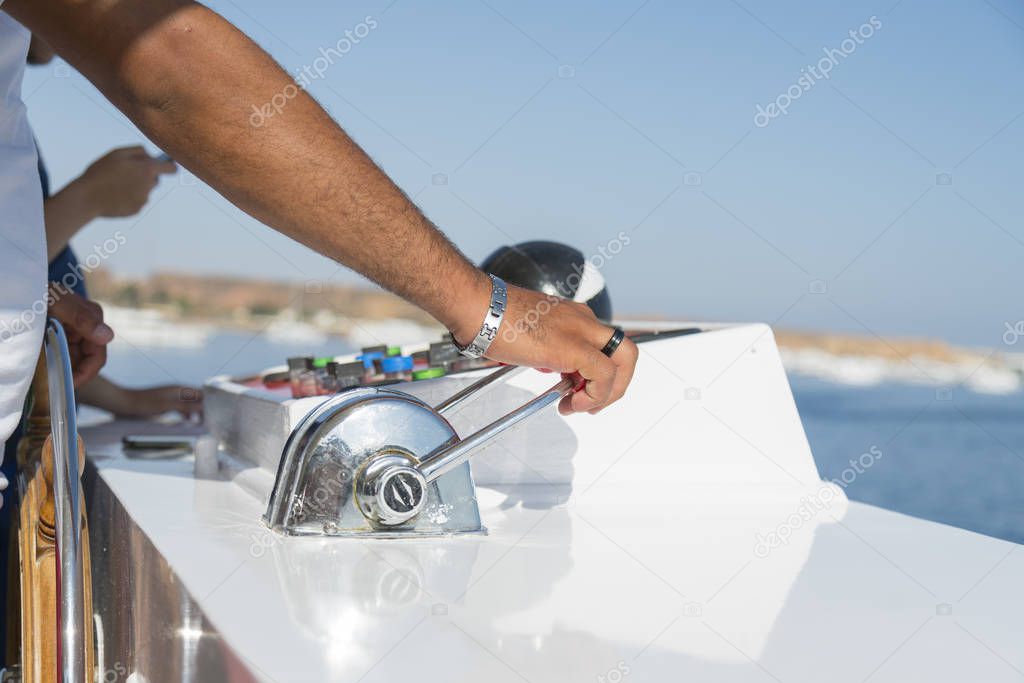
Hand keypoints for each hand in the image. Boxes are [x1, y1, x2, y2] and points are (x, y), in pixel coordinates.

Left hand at [48, 293, 113, 386]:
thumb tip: (107, 336)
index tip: (65, 385)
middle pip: (86, 360)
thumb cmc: (41, 292)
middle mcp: (87, 328)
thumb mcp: (59, 304)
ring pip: (73, 360)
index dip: (84, 374)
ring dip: (60, 368)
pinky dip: (52, 362)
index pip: (97, 357)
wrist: (20, 289)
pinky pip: (61, 355)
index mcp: (93, 320)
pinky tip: (40, 365)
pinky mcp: (59, 335)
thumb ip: (82, 318)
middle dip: (70, 372)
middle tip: (50, 384)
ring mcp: (73, 332)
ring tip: (42, 375)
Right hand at [78, 146, 176, 217]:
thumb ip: (138, 151)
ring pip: (144, 190)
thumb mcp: (117, 153)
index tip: (167, 166)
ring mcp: (144, 199)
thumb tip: (150, 155)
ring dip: (135, 187)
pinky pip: (136, 201)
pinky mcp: (137, 209)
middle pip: (155, 179)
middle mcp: (149, 185)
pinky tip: (114, 195)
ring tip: (116, 185)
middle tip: (126, 173)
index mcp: (147, 169)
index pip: (170, 168)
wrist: (87, 197)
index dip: (169, 166)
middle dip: (145, 175)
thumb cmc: (101, 172)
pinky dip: (129, 198)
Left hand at [117, 385, 203, 419]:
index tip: (216, 413)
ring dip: (196, 413)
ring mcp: (171, 398)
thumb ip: (185, 407)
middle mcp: (177, 392)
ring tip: (201, 424)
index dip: (210, 402)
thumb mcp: (167, 406)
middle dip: (204, 409)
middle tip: (211, 421)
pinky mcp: (165, 405)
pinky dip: (186, 415)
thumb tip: (203, 407)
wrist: (123, 403)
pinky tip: (186, 422)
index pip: (201, 393)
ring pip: (189, 405)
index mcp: (179, 389)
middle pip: (196, 399)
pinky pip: (181, 409)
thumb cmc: (144, 403)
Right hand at [455, 282, 637, 414]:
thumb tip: (553, 369)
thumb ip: (550, 350)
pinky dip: (595, 395)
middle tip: (593, 403)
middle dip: (617, 384)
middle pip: (625, 352)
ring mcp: (582, 331)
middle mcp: (584, 320)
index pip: (605, 346)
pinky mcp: (575, 347)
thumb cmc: (493, 318)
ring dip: (606, 393)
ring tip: (577, 406)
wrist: (481, 308)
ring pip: (624, 361)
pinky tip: (572, 403)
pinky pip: (604, 375)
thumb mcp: (532, 336)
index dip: (599, 374)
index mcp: (574, 317)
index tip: (578, 389)